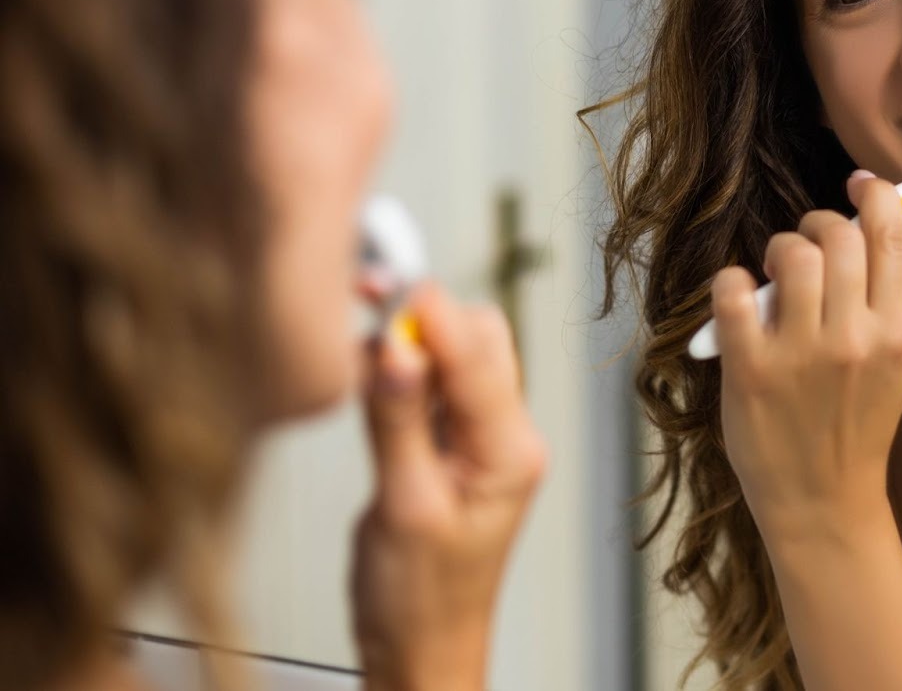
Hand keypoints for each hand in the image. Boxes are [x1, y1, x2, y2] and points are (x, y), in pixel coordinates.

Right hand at [351, 284, 546, 690]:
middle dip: (423, 317)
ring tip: (358, 352)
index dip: (430, 312)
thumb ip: (398, 420)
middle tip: (365, 303)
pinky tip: (365, 381)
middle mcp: (506, 436)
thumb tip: (394, 345)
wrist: (420, 650)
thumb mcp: (403, 506)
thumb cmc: (419, 600)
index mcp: (510, 450)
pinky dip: (398, 374)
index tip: (383, 284)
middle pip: (477, 339)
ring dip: (407, 343)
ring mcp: (482, 439)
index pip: (478, 353)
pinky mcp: (453, 446)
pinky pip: (432, 388)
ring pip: (453, 357)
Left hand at [713, 171, 901, 540]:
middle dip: (817, 226)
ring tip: (772, 275)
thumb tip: (861, 231)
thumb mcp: (893, 367)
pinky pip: (732, 292)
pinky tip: (737, 298)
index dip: (874, 195)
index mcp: (894, 333)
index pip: (891, 236)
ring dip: (777, 250)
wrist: (824, 503)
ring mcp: (799, 354)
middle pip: (837, 234)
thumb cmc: (855, 428)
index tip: (858, 186)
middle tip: (805, 249)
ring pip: (789, 253)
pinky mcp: (750, 370)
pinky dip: (730, 284)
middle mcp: (852, 338)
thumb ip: (881, 305)